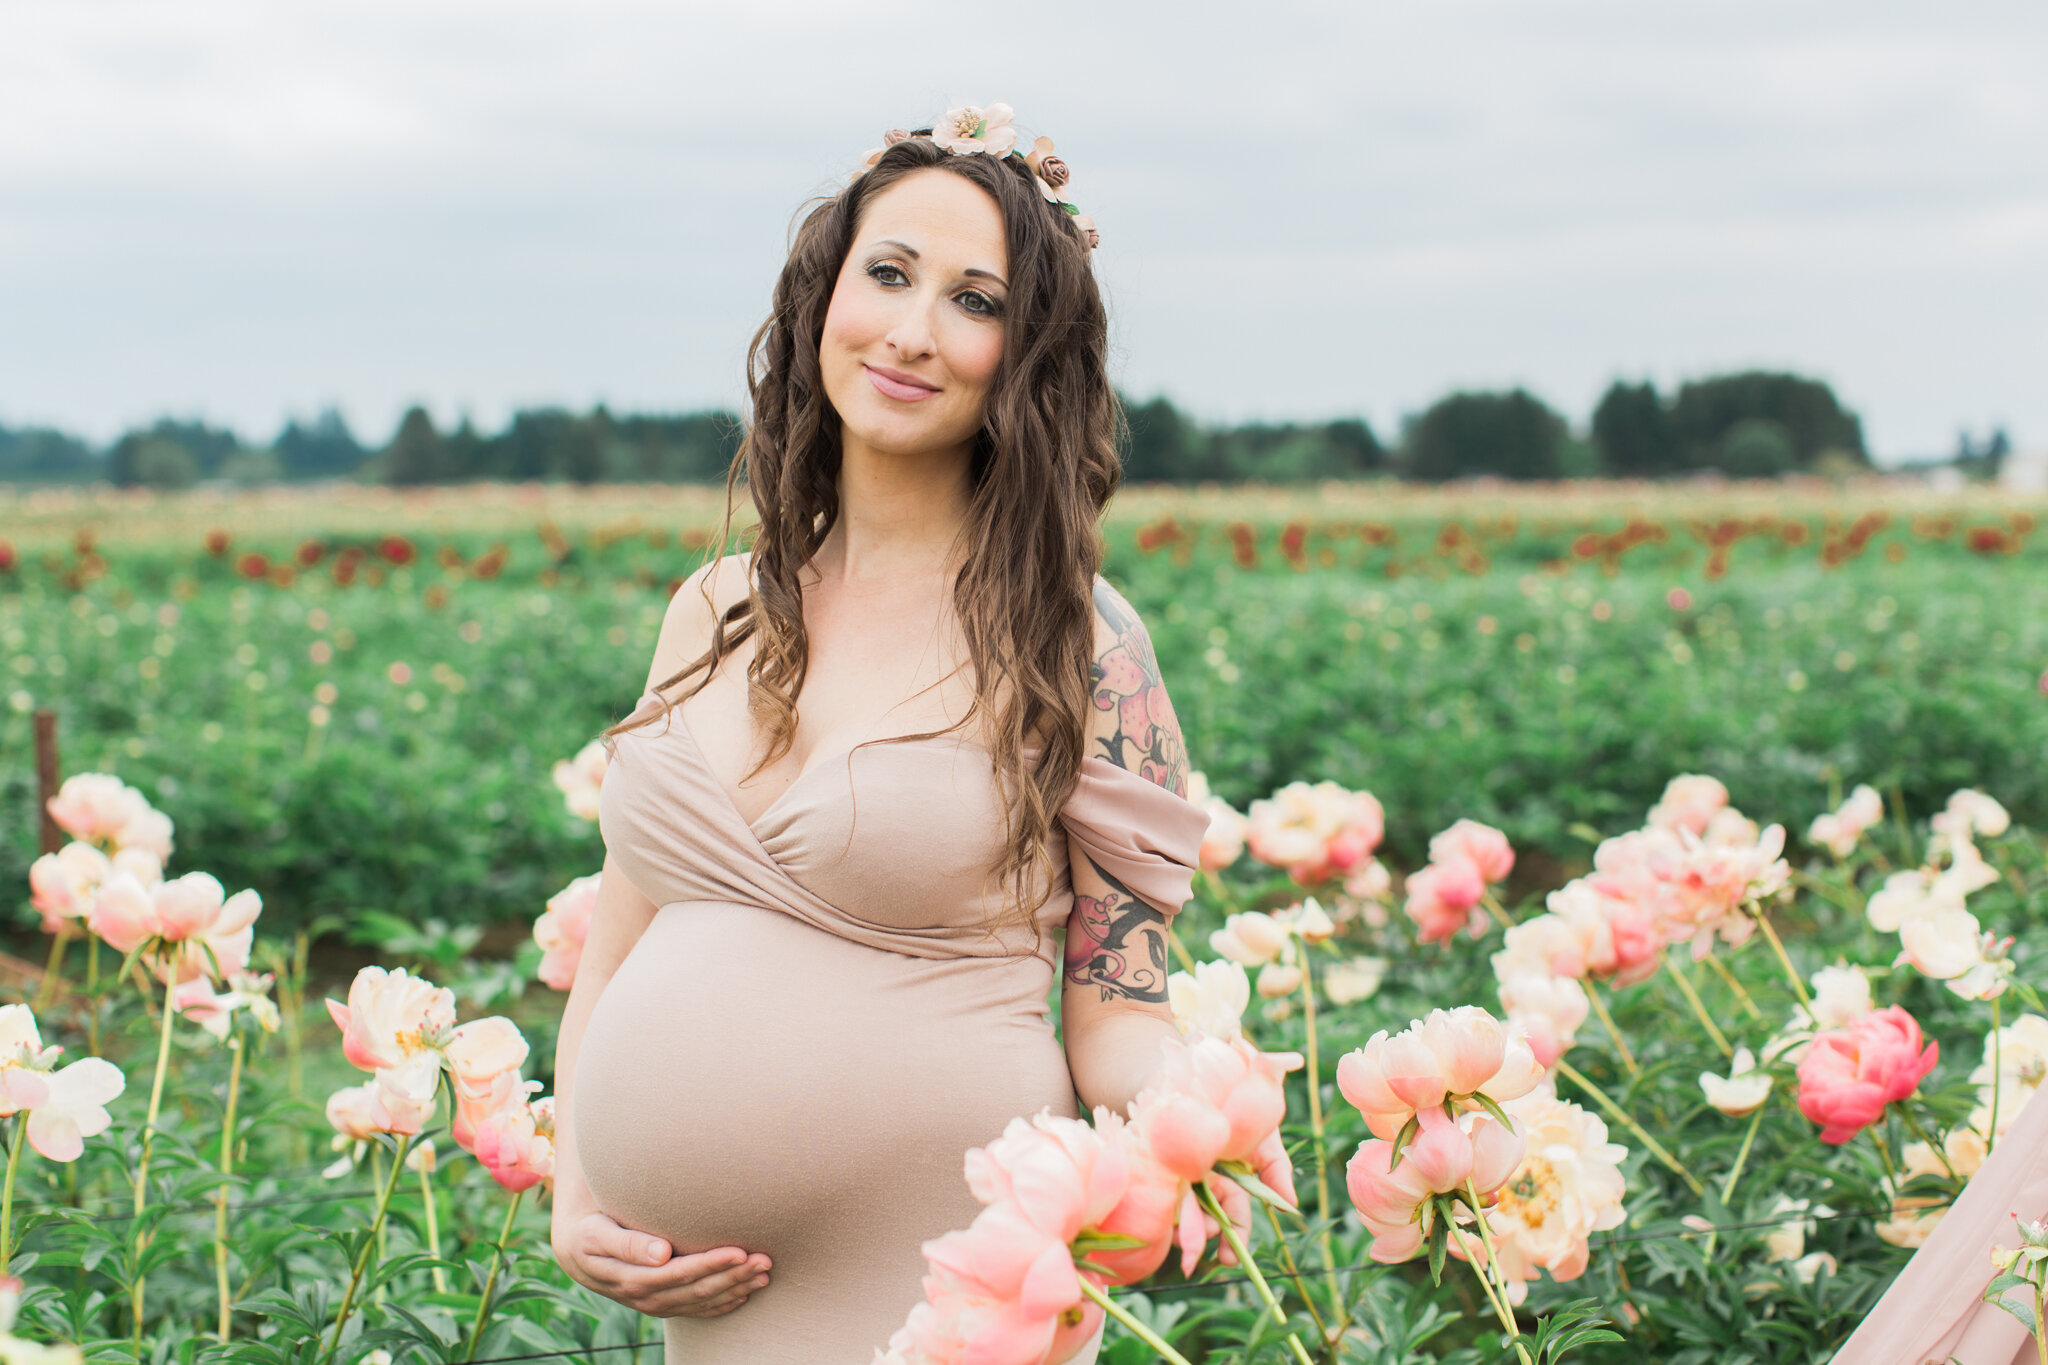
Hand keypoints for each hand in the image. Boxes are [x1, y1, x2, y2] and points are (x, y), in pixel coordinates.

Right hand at [552, 1209, 770, 1317]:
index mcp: (634, 1280)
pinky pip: (699, 1309)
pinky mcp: (665, 1304)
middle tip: (765, 1259)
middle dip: (734, 1276)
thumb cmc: (590, 1233)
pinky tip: (747, 1292)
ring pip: (704, 1302)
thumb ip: (628, 1243)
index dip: (711, 1265)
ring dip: (736, 1288)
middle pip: (699, 1290)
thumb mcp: (598, 1234)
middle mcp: (649, 1297)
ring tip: (765, 1273)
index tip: (739, 1251)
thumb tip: (661, 1252)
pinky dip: (725, 1302)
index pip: (681, 1274)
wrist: (578, 1254)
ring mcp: (658, 1304)